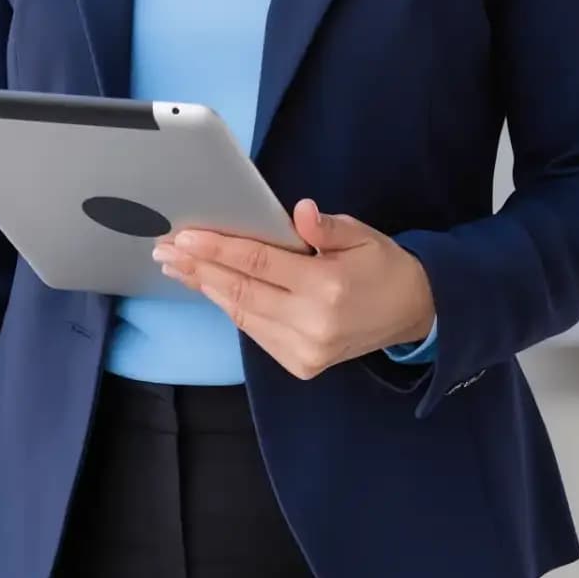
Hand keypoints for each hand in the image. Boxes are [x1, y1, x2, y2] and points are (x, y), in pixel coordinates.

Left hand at [152, 196, 436, 379]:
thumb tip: (299, 212)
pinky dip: (230, 307)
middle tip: (166, 250)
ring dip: (206, 288)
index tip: (186, 236)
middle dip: (199, 269)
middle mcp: (312, 324)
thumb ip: (328, 227)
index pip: (260, 263)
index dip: (219, 248)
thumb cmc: (382, 266)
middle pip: (241, 291)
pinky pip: (255, 331)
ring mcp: (305, 351)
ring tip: (178, 267)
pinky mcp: (300, 365)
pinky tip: (210, 287)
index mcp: (328, 288)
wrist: (412, 313)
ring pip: (242, 314)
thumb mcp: (363, 236)